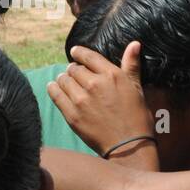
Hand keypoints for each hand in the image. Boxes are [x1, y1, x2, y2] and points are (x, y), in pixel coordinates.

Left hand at [48, 42, 151, 158]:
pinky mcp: (71, 114)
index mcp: (112, 75)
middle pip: (73, 69)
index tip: (74, 52)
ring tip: (66, 82)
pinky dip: (53, 88)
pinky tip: (54, 87)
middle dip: (73, 70)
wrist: (128, 145)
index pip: (88, 56)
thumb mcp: (137, 88)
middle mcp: (94, 84)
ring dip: (63, 79)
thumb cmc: (137, 116)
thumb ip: (131, 65)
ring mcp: (81, 100)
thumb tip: (134, 43)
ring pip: (63, 80)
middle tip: (75, 75)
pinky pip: (55, 94)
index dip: (79, 53)